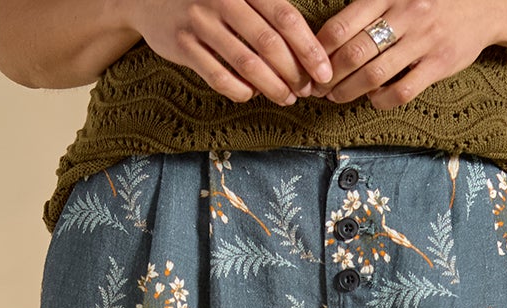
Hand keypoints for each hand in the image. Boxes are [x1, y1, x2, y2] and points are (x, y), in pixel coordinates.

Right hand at [127, 0, 334, 105]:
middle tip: (306, 90)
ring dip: (272, 87)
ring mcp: (201, 22)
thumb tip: (305, 47)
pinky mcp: (182, 46)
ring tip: (286, 98)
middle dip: (293, 72)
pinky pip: (218, 77)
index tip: (324, 71)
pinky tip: (251, 95)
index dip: (308, 47)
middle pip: (268, 43)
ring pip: (246, 64)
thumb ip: (265, 10)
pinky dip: (239, 91)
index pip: (285, 17)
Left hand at [308, 0, 499, 108]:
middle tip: (317, 86)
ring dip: (348, 91)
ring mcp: (423, 41)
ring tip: (336, 96)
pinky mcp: (438, 64)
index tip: (310, 63)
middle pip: (354, 53)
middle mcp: (405, 15)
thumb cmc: (432, 1)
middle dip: (329, 74)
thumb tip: (332, 33)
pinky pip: (402, 91)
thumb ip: (370, 6)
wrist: (483, 5)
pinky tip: (372, 99)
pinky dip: (381, 100)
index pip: (343, 24)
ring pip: (374, 75)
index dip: (320, 48)